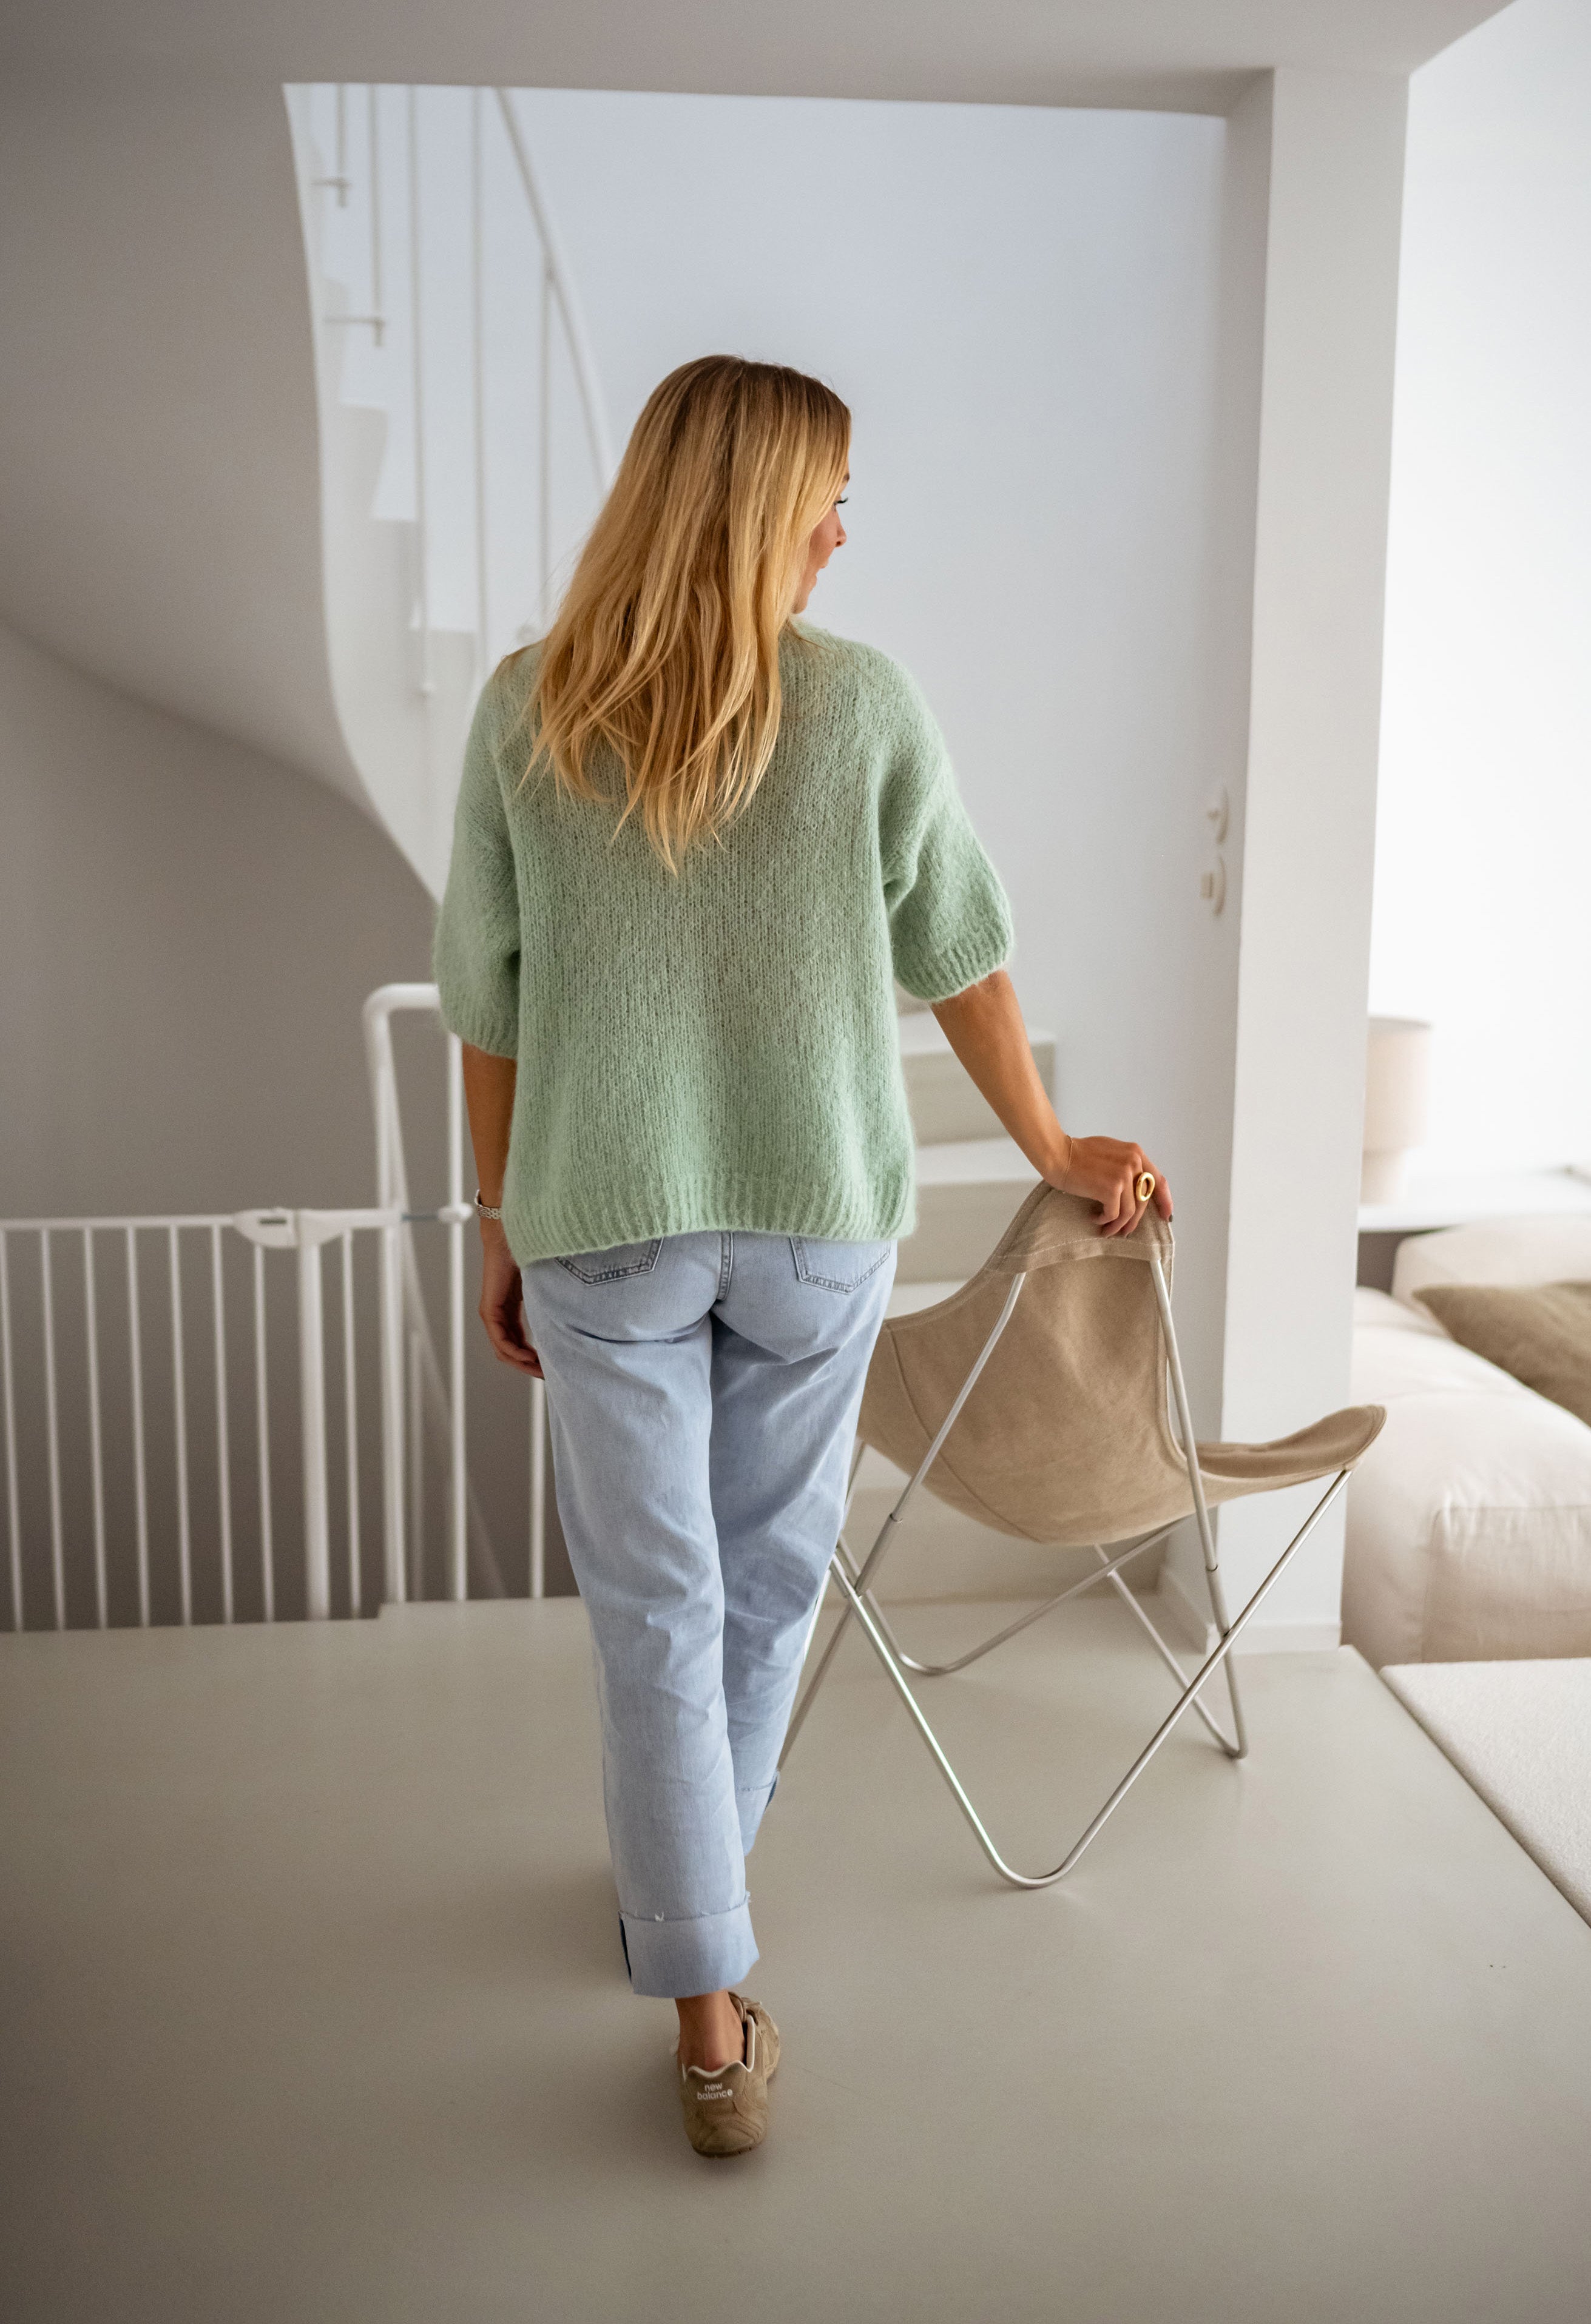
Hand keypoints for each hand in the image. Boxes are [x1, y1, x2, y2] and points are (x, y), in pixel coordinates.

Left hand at [478, 1222, 542, 1375]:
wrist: (512, 1234)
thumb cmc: (530, 1253)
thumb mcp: (544, 1286)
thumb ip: (551, 1302)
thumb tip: (577, 1313)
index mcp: (510, 1312)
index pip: (519, 1344)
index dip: (535, 1359)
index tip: (553, 1367)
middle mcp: (498, 1317)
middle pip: (511, 1353)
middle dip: (530, 1367)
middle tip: (549, 1376)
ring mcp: (492, 1315)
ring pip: (504, 1350)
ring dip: (523, 1364)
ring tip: (542, 1370)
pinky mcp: (489, 1310)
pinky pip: (500, 1339)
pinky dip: (514, 1351)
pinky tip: (530, 1356)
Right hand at [1047, 1135, 1173, 1239]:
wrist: (1059, 1154)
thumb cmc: (1078, 1153)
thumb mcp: (1111, 1152)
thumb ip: (1127, 1166)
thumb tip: (1135, 1189)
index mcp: (1136, 1153)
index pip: (1158, 1180)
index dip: (1164, 1201)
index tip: (1166, 1215)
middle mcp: (1134, 1163)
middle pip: (1143, 1201)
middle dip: (1134, 1220)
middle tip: (1124, 1230)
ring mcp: (1124, 1176)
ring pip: (1129, 1212)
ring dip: (1117, 1225)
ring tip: (1105, 1228)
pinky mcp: (1111, 1189)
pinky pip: (1114, 1214)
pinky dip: (1104, 1220)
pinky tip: (1094, 1217)